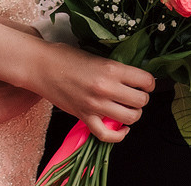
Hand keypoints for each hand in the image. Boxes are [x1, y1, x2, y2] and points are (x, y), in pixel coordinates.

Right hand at [27, 45, 152, 143]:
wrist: (41, 66)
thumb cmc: (65, 56)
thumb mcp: (95, 55)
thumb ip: (114, 68)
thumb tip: (132, 76)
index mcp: (111, 68)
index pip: (145, 80)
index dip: (149, 82)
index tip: (146, 83)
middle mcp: (106, 88)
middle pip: (140, 101)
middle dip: (142, 99)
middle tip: (136, 94)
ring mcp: (95, 105)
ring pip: (129, 118)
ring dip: (133, 115)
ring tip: (129, 108)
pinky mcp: (84, 117)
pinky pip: (107, 135)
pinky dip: (119, 135)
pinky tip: (122, 129)